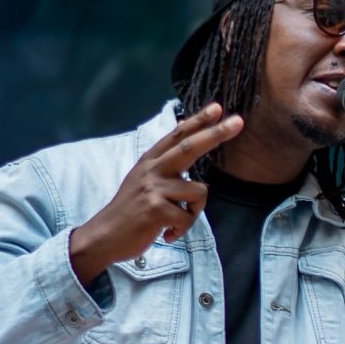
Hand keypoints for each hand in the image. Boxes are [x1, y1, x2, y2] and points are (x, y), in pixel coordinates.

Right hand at [68, 104, 241, 286]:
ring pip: (199, 192)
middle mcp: (152, 169)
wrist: (105, 235)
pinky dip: (182, 230)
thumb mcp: (144, 181)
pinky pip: (188, 218)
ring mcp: (153, 188)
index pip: (177, 136)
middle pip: (190, 147)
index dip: (198, 121)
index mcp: (150, 161)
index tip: (217, 108)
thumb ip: (164, 166)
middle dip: (216, 134)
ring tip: (175, 222)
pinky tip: (167, 233)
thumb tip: (187, 146)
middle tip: (238, 122)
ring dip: (194, 212)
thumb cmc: (132, 212)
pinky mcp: (156, 208)